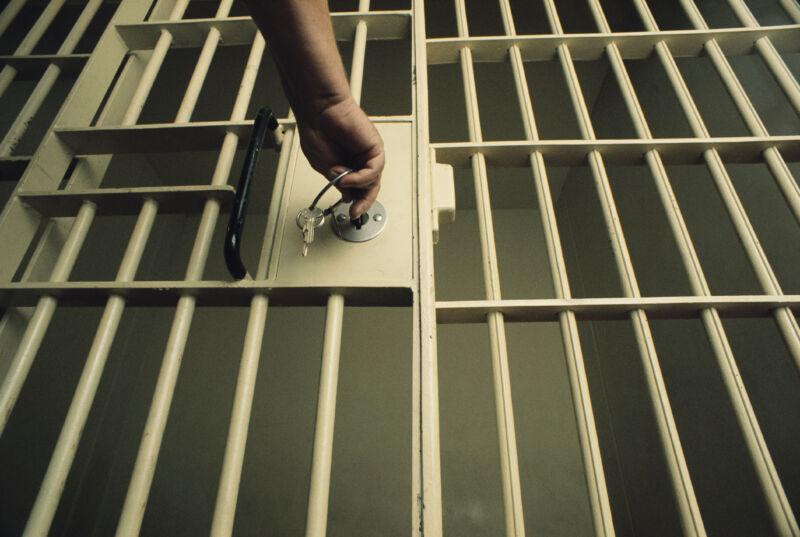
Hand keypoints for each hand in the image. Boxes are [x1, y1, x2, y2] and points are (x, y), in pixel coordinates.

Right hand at [296, 96, 384, 217]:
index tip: (352, 213)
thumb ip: (338, 183)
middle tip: (356, 211)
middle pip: (370, 188)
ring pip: (372, 181)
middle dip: (363, 202)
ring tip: (340, 179)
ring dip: (355, 185)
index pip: (359, 190)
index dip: (357, 203)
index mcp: (347, 166)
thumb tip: (348, 196)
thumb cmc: (318, 132)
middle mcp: (360, 161)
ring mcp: (367, 155)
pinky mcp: (375, 148)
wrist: (319, 112)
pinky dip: (360, 178)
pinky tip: (347, 176)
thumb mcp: (325, 168)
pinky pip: (373, 170)